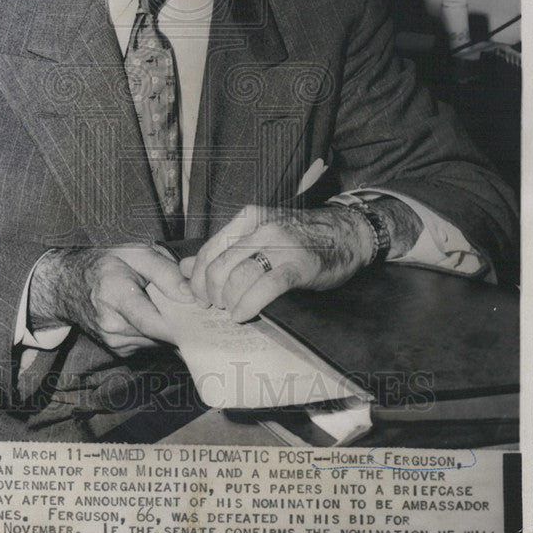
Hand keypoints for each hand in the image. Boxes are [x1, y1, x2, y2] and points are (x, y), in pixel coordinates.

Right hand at [29, 244, 192, 356]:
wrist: (68, 283)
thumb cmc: (104, 262)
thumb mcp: (135, 252)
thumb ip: (164, 271)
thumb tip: (189, 295)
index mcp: (113, 293)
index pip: (150, 320)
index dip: (179, 323)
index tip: (201, 319)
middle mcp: (111, 323)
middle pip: (159, 330)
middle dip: (180, 320)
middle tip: (196, 307)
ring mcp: (113, 340)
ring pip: (157, 338)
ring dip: (168, 325)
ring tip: (168, 304)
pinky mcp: (118, 350)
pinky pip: (149, 342)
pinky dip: (157, 331)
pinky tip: (153, 312)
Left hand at [180, 200, 418, 321]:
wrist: (348, 232)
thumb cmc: (301, 238)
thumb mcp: (259, 236)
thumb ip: (224, 250)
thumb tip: (185, 268)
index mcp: (247, 218)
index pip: (208, 250)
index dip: (198, 279)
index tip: (201, 297)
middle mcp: (260, 227)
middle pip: (218, 267)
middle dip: (211, 295)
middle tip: (218, 307)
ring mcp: (280, 245)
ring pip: (237, 278)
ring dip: (229, 302)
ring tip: (234, 310)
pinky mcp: (298, 265)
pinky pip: (264, 288)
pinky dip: (248, 305)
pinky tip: (244, 314)